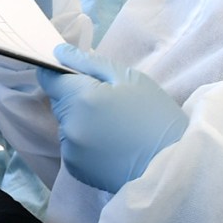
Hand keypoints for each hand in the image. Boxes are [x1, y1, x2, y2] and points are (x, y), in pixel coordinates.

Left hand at [33, 45, 188, 192]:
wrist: (173, 164)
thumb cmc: (155, 116)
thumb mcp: (130, 78)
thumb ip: (90, 63)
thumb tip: (59, 52)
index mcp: (81, 99)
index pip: (49, 79)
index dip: (61, 75)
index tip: (78, 78)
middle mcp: (69, 126)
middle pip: (60, 103)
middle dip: (76, 100)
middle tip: (110, 105)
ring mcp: (71, 151)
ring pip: (67, 127)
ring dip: (81, 124)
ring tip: (114, 129)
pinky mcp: (77, 170)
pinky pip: (74, 149)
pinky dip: (86, 145)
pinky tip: (111, 147)